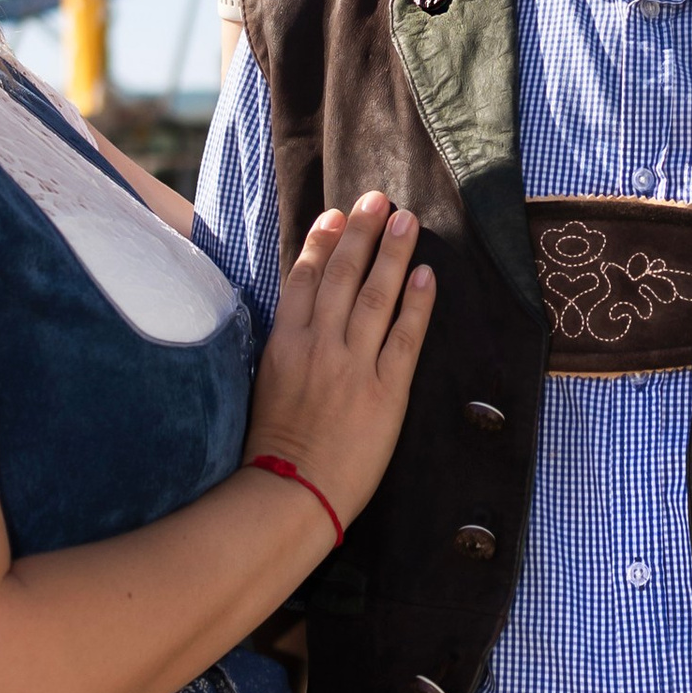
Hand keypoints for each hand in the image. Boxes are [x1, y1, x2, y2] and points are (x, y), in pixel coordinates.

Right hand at [245, 188, 434, 530]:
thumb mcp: (264, 387)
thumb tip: (300, 319)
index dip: (322, 242)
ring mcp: (353, 366)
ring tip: (407, 221)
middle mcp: (318, 346)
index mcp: (284, 345)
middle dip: (361, 233)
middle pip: (341, 275)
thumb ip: (283, 349)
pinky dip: (417, 304)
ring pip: (374, 295)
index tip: (336, 215)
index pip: (304, 279)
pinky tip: (427, 275)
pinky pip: (405, 337)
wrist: (293, 493)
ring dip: (392, 254)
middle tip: (378, 199)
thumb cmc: (272, 450)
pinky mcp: (385, 391)